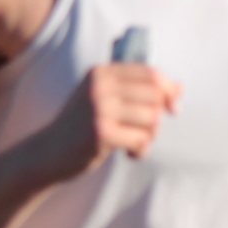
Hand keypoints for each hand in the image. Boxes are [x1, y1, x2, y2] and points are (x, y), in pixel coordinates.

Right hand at [37, 60, 176, 179]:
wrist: (48, 152)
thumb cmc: (81, 125)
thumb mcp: (104, 99)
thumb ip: (138, 90)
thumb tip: (180, 88)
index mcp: (101, 73)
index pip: (151, 74)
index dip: (169, 91)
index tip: (172, 108)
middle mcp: (99, 86)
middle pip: (155, 97)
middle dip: (158, 118)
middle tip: (145, 132)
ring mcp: (99, 109)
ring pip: (152, 119)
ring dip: (150, 136)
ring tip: (135, 144)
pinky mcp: (100, 132)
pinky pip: (142, 139)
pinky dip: (141, 150)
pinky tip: (130, 154)